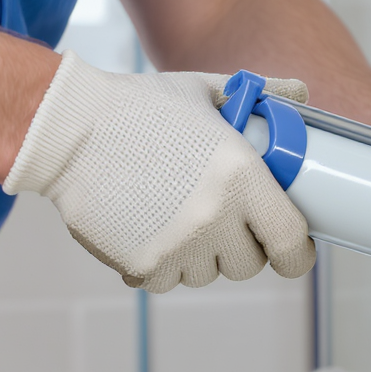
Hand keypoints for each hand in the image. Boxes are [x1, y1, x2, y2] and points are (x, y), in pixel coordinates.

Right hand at [3, 52, 314, 292]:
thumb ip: (261, 96)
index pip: (290, 242)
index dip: (295, 253)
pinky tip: (149, 228)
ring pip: (207, 274)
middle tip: (224, 221)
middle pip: (249, 264)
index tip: (289, 249)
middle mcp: (215, 217)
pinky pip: (167, 280)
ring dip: (200, 255)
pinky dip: (162, 264)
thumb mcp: (205, 91)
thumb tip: (302, 91)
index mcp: (241, 177)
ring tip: (177, 217)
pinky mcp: (143, 263)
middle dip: (241, 247)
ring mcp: (178, 246)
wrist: (68, 130)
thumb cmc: (138, 109)